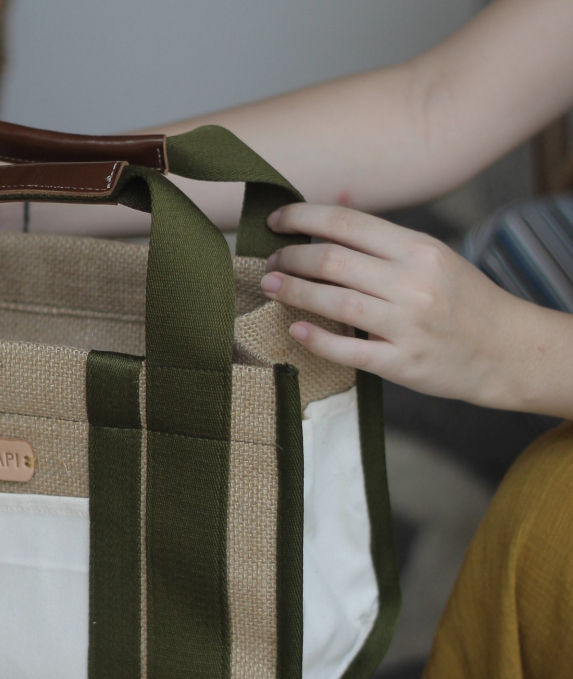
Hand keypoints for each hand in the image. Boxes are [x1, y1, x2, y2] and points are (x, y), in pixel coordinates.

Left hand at [259, 203, 564, 413]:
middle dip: (292, 257)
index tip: (277, 221)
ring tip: (270, 286)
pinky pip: (349, 350)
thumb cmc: (462, 302)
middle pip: (333, 261)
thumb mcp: (433, 259)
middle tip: (271, 262)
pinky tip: (296, 329)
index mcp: (418, 249)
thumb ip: (385, 246)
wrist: (506, 350)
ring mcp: (407, 325)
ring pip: (336, 302)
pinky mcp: (403, 363)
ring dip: (294, 291)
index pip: (348, 223)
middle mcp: (412, 283)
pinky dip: (317, 338)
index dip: (303, 218)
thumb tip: (328, 228)